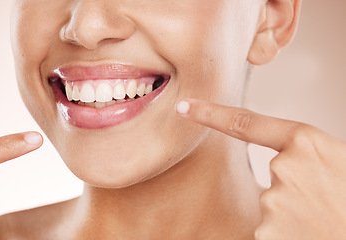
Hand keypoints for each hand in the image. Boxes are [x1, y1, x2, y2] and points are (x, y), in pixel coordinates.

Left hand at [177, 99, 345, 239]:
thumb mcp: (338, 162)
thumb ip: (307, 158)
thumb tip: (283, 164)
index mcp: (306, 143)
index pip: (246, 122)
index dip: (211, 114)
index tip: (185, 107)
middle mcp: (285, 167)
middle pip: (272, 174)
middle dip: (293, 187)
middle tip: (327, 201)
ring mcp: (275, 200)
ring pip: (273, 203)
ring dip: (293, 212)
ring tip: (324, 218)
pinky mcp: (267, 230)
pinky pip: (270, 227)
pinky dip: (287, 231)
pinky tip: (311, 231)